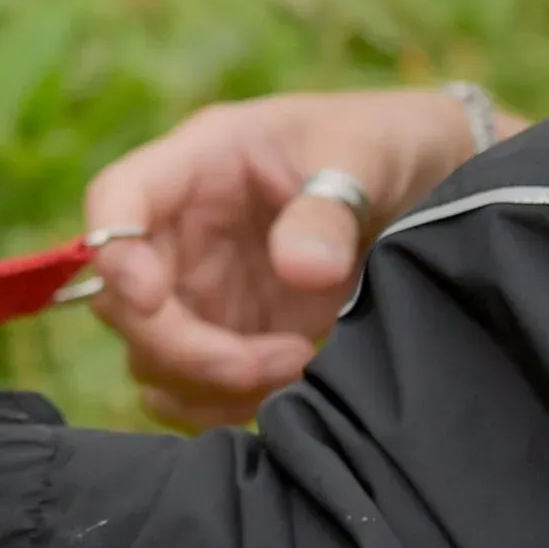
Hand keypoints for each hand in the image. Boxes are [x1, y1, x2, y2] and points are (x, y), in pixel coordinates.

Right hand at [84, 88, 512, 429]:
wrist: (434, 185)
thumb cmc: (386, 143)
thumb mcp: (366, 155)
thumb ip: (330, 209)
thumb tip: (302, 271)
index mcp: (201, 163)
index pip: (116, 199)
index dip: (113, 254)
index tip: (151, 298)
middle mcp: (183, 229)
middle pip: (124, 301)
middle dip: (183, 346)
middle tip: (270, 361)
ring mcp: (202, 288)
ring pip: (150, 356)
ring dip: (207, 383)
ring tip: (296, 365)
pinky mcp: (232, 335)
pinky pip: (189, 388)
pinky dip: (222, 404)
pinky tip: (289, 385)